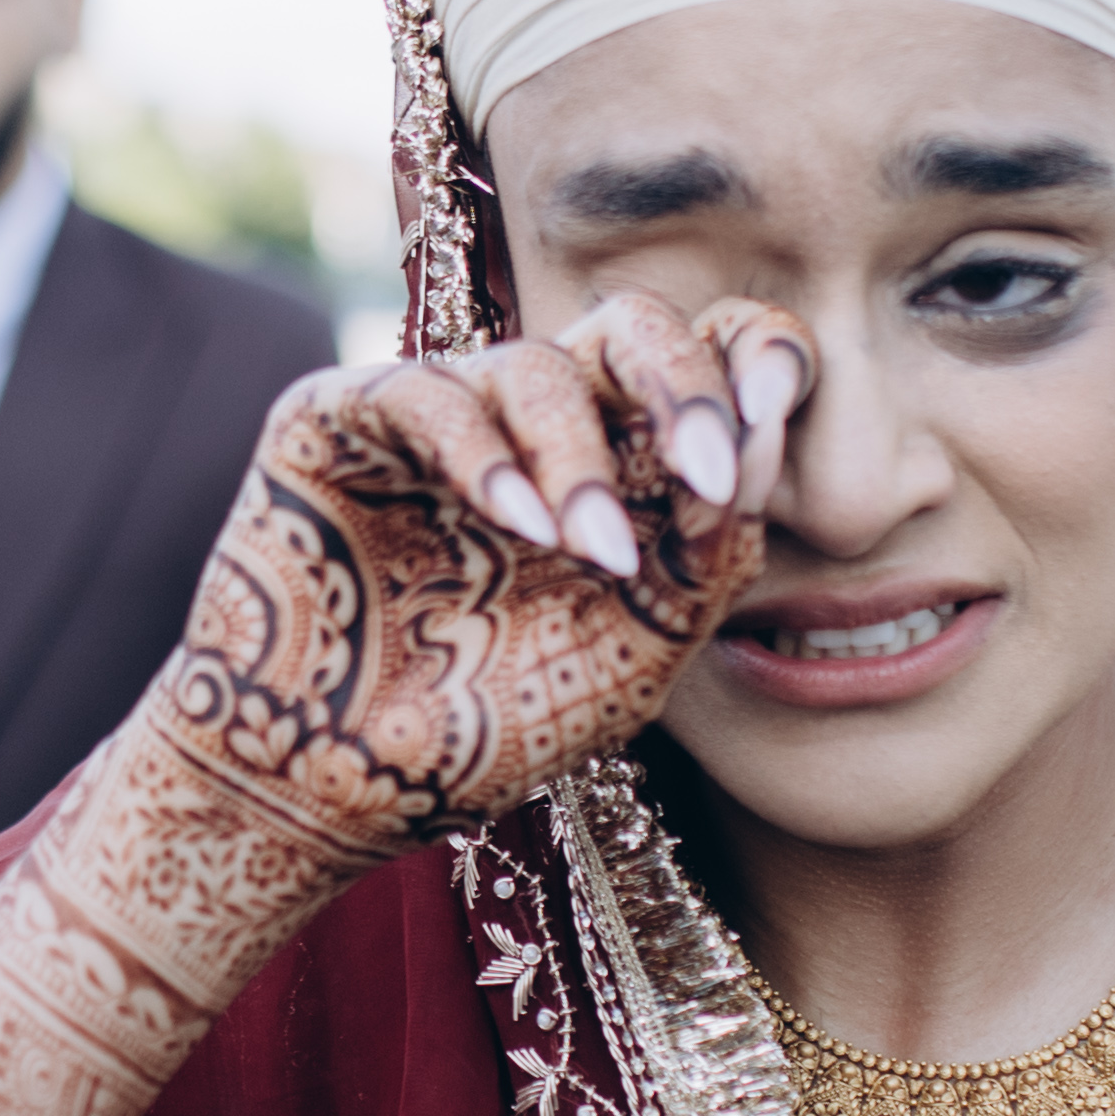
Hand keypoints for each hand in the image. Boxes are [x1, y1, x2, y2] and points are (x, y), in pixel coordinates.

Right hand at [148, 292, 797, 863]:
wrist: (339, 789)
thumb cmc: (487, 729)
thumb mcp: (637, 652)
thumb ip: (708, 555)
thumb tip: (762, 437)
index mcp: (621, 469)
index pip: (703, 362)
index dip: (751, 355)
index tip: (775, 403)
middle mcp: (536, 427)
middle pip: (630, 326)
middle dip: (683, 380)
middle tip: (707, 467)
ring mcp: (440, 417)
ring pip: (535, 364)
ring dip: (582, 457)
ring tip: (595, 551)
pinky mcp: (339, 421)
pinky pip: (423, 391)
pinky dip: (484, 450)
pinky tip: (516, 520)